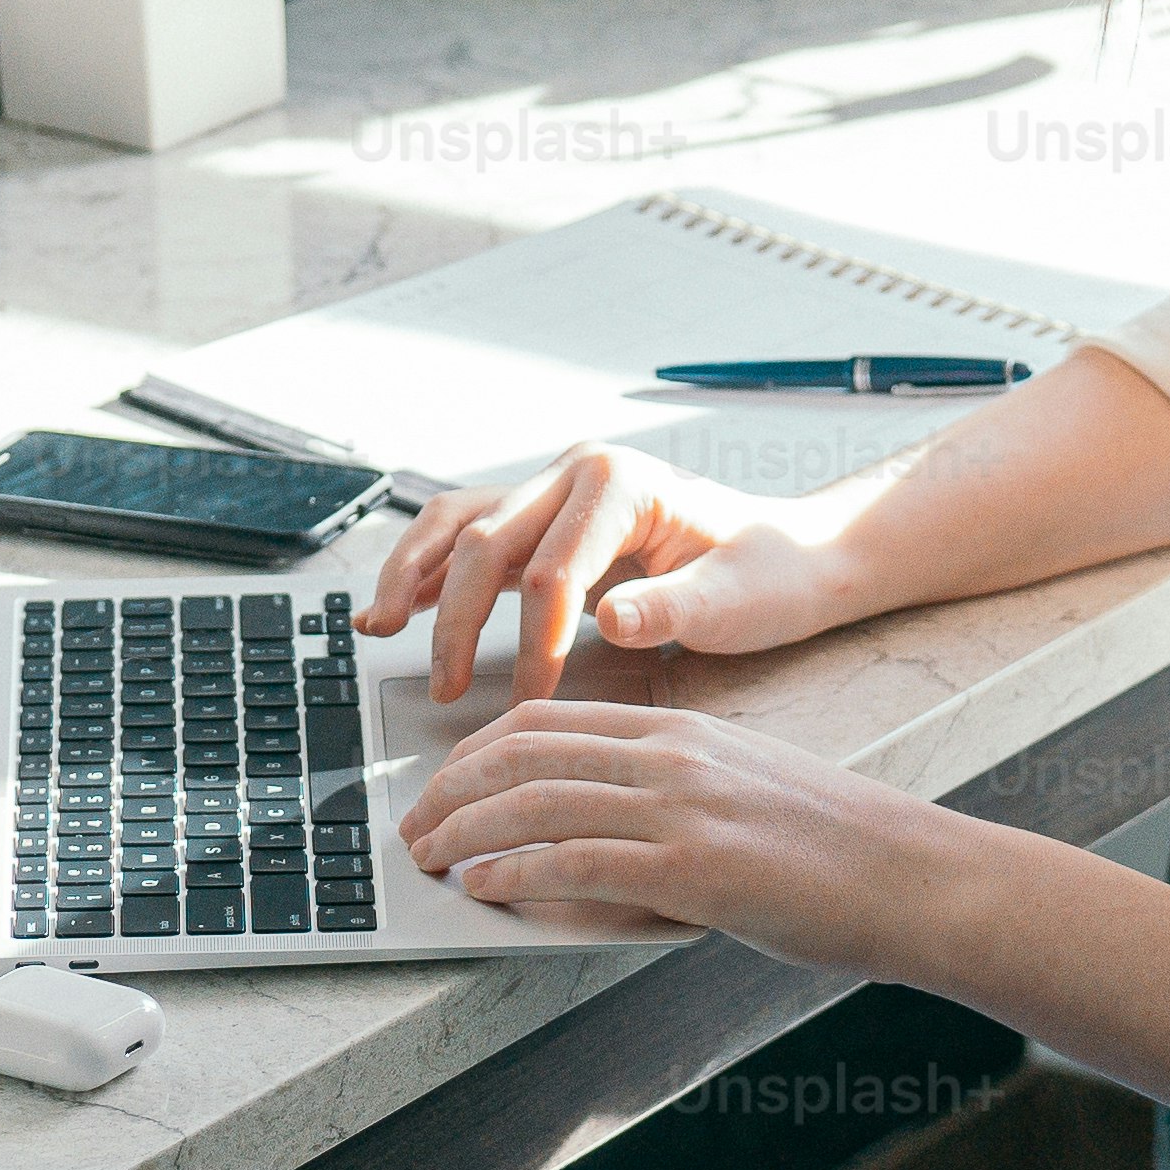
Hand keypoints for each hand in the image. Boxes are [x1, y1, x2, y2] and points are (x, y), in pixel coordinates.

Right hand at [356, 444, 864, 704]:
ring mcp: (555, 491)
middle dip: (455, 618)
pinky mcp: (544, 519)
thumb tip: (608, 620)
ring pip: (458, 524)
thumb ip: (673, 608)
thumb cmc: (770, 575)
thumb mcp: (737, 599)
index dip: (536, 638)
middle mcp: (577, 474)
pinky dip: (425, 569)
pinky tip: (393, 611)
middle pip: (486, 540)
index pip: (554, 566)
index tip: (533, 696)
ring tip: (376, 628)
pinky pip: (467, 536)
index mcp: (623, 483)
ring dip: (413, 576)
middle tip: (445, 689)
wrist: (792, 553)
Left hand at [397, 695, 940, 965]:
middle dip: (449, 791)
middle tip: (413, 829)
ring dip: (464, 833)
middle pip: (522, 753)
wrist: (914, 876)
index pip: (547, 723)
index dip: (473, 754)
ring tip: (429, 860)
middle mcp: (672, 756)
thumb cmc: (840, 849)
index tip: (441, 788)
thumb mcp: (743, 795)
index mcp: (682, 731)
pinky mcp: (691, 867)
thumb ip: (669, 801)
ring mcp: (680, 808)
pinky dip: (514, 872)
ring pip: (535, 802)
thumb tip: (594, 843)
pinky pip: (574, 861)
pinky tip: (484, 887)